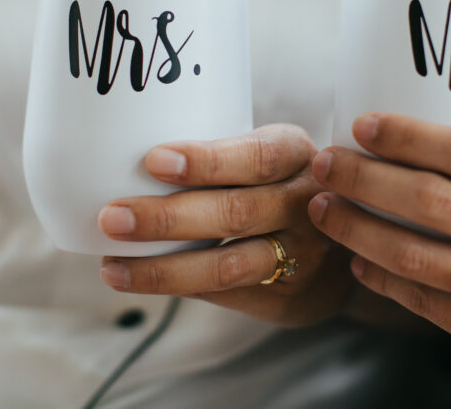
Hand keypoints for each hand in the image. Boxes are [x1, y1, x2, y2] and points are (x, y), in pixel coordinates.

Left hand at [96, 124, 354, 326]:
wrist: (337, 247)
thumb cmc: (277, 185)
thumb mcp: (267, 155)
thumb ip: (222, 157)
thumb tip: (125, 158)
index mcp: (295, 154)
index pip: (255, 157)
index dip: (206, 161)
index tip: (153, 161)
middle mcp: (306, 204)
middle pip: (235, 213)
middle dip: (168, 218)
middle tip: (113, 217)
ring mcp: (302, 255)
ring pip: (227, 265)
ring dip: (164, 268)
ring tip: (113, 266)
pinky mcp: (287, 297)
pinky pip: (225, 293)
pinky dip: (178, 286)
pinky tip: (136, 280)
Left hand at [307, 106, 450, 406]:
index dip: (409, 136)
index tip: (364, 125)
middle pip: (433, 200)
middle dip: (364, 178)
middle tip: (325, 164)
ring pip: (419, 257)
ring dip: (359, 230)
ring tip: (323, 209)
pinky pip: (428, 305)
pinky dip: (383, 281)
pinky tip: (358, 261)